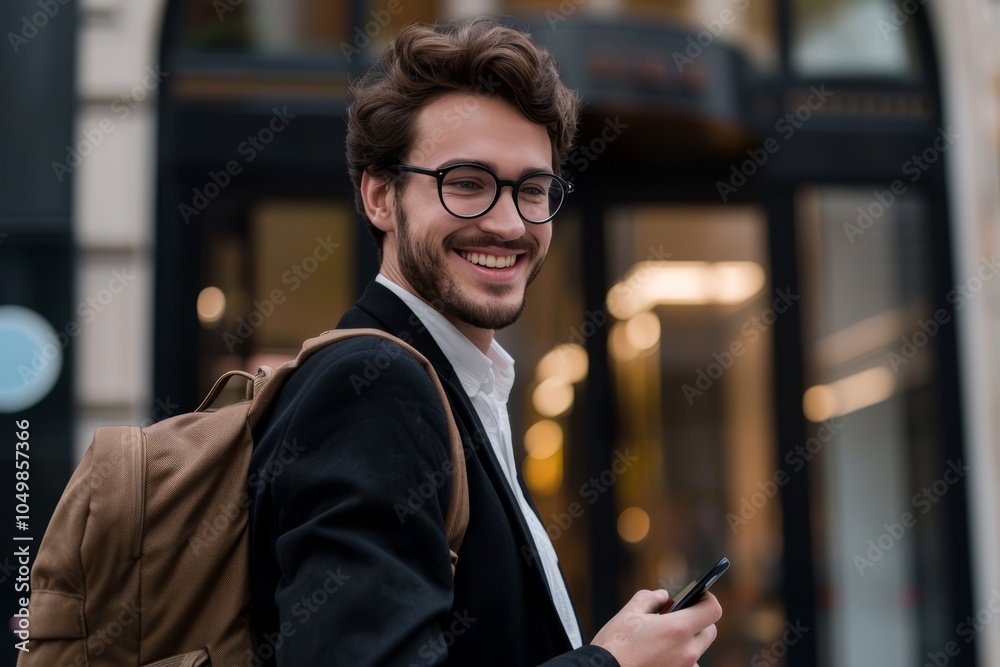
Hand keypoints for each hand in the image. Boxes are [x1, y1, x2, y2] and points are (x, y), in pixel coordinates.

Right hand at [590, 589, 720, 666]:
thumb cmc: (615, 645)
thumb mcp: (629, 612)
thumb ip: (650, 598)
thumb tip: (663, 597)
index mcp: (678, 629)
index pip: (712, 610)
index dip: (708, 599)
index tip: (700, 595)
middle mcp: (687, 652)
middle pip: (709, 631)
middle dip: (698, 619)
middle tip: (678, 614)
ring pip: (697, 649)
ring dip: (687, 640)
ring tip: (663, 637)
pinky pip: (687, 664)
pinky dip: (678, 656)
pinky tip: (659, 653)